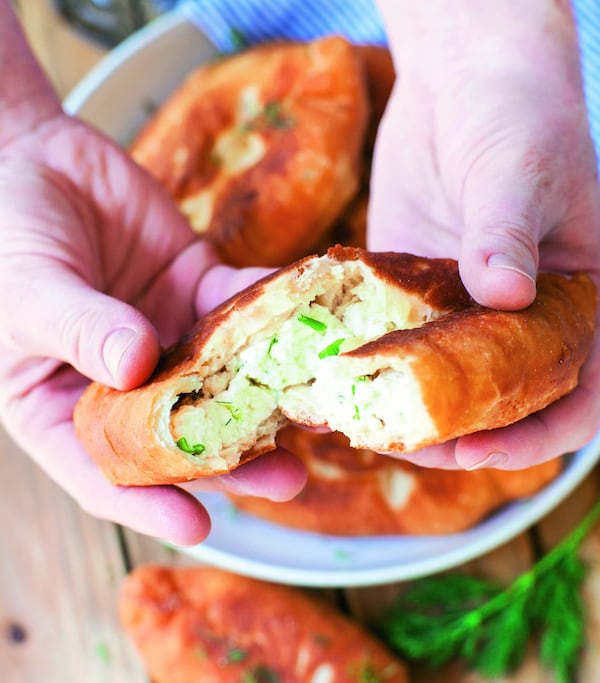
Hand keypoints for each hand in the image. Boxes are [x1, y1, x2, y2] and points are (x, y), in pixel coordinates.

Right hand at [0, 112, 305, 543]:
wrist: (31, 155)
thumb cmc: (3, 231)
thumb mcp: (28, 289)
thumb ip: (78, 328)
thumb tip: (136, 366)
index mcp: (61, 401)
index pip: (104, 467)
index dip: (149, 501)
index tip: (200, 528)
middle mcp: (122, 380)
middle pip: (182, 431)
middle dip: (235, 458)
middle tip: (288, 481)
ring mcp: (165, 336)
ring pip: (223, 376)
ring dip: (269, 393)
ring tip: (317, 415)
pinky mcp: (195, 289)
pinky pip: (238, 305)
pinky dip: (269, 311)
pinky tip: (301, 320)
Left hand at [370, 0, 599, 468]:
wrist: (463, 81)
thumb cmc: (516, 114)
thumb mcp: (520, 170)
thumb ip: (510, 233)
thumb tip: (506, 295)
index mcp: (582, 301)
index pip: (581, 393)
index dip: (536, 437)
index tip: (475, 452)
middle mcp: (527, 317)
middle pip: (503, 403)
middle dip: (455, 436)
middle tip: (396, 444)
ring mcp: (469, 310)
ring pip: (445, 383)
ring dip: (406, 412)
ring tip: (356, 423)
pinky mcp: (419, 293)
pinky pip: (400, 342)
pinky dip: (374, 366)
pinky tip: (336, 378)